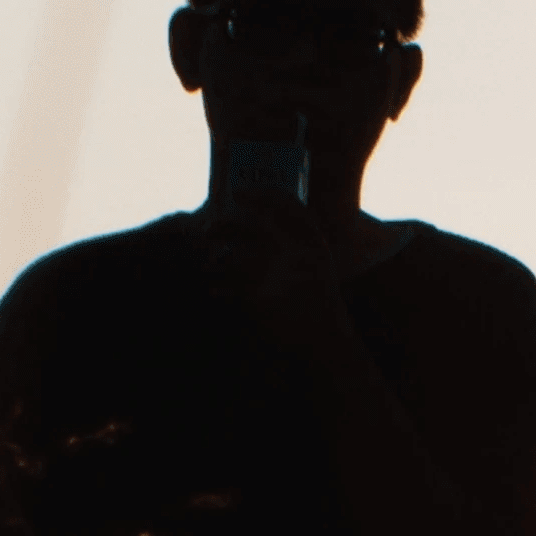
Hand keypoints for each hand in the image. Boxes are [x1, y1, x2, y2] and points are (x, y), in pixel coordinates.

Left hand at [201, 183, 356, 359]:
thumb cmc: (319, 306)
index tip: (240, 191)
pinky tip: (214, 291)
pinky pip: (234, 290)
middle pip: (257, 229)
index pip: (291, 209)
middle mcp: (300, 257)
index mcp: (315, 247)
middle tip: (208, 228)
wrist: (328, 343)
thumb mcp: (316, 270)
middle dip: (229, 225)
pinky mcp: (265, 303)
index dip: (265, 196)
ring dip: (218, 259)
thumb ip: (294, 250)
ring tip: (208, 263)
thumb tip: (265, 231)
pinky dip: (221, 289)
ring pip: (238, 258)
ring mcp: (282, 279)